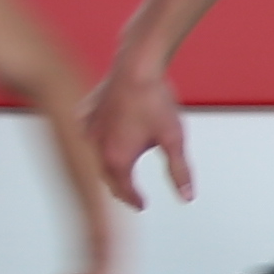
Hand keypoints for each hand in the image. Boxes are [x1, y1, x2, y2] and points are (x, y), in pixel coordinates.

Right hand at [87, 64, 193, 210]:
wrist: (136, 68)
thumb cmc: (154, 101)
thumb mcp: (174, 140)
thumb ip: (179, 171)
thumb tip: (187, 196)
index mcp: (117, 158)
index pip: (124, 189)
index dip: (134, 199)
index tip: (141, 205)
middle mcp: (97, 146)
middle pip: (107, 174)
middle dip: (119, 187)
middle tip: (129, 194)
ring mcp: (89, 128)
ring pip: (95, 154)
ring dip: (106, 164)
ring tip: (117, 169)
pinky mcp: (87, 111)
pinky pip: (88, 131)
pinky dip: (95, 138)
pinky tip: (100, 137)